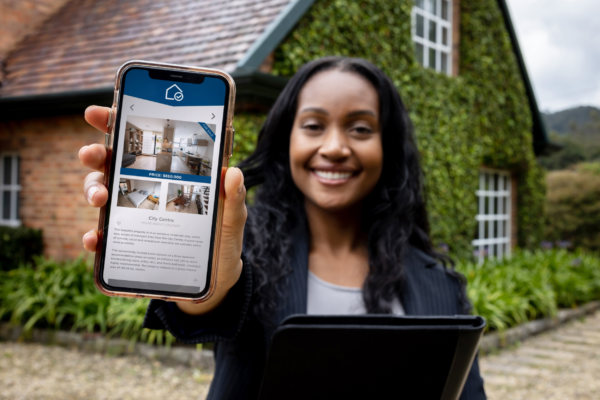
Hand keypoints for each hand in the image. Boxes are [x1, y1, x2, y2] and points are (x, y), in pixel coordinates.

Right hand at [80, 106, 245, 313]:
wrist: (216, 280)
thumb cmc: (223, 239)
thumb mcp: (233, 217)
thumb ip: (233, 197)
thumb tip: (233, 173)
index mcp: (169, 172)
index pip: (140, 141)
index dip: (116, 122)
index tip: (98, 112)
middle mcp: (146, 188)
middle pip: (112, 163)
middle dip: (95, 153)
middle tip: (91, 153)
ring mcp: (133, 214)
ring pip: (101, 192)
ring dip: (93, 190)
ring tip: (100, 199)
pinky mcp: (127, 243)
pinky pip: (103, 236)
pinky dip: (94, 236)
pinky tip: (95, 238)